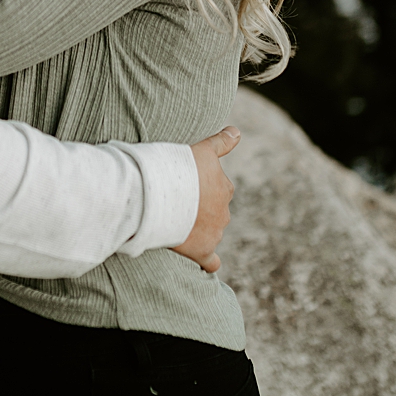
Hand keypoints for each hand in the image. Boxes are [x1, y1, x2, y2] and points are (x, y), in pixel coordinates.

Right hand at [173, 126, 240, 274]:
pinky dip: (208, 262)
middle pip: (215, 211)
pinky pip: (211, 261)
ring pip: (211, 232)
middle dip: (200, 209)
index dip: (200, 186)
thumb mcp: (200, 150)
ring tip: (172, 223)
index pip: (219, 188)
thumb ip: (220, 143)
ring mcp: (214, 232)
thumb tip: (237, 131)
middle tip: (174, 202)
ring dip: (198, 229)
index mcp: (224, 187)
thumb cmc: (175, 168)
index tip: (184, 185)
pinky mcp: (202, 250)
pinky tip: (203, 263)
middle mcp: (224, 210)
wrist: (158, 194)